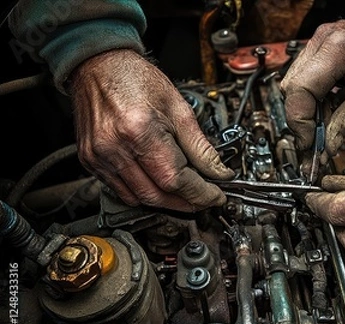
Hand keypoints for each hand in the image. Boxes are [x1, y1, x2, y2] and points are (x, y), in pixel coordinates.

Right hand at [68, 49, 233, 212]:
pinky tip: (158, 184)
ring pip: (138, 198)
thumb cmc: (135, 80)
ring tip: (185, 193)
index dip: (200, 193)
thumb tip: (219, 171)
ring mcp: (99, 157)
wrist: (99, 66)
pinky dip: (143, 194)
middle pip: (157, 195)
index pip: (176, 180)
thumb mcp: (179, 109)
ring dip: (166, 201)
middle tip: (204, 198)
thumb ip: (200, 146)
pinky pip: (120, 191)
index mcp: (140, 131)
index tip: (216, 195)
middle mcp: (115, 148)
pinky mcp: (90, 161)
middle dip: (186, 202)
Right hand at [280, 13, 344, 168]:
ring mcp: (319, 41)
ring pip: (294, 84)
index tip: (309, 144)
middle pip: (292, 88)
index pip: (300, 91)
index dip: (300, 123)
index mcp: (337, 50)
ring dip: (306, 111)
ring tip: (324, 130)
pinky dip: (312, 98)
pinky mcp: (321, 47)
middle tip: (315, 143)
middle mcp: (323, 40)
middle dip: (301, 120)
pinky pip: (304, 76)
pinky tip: (326, 112)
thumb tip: (326, 146)